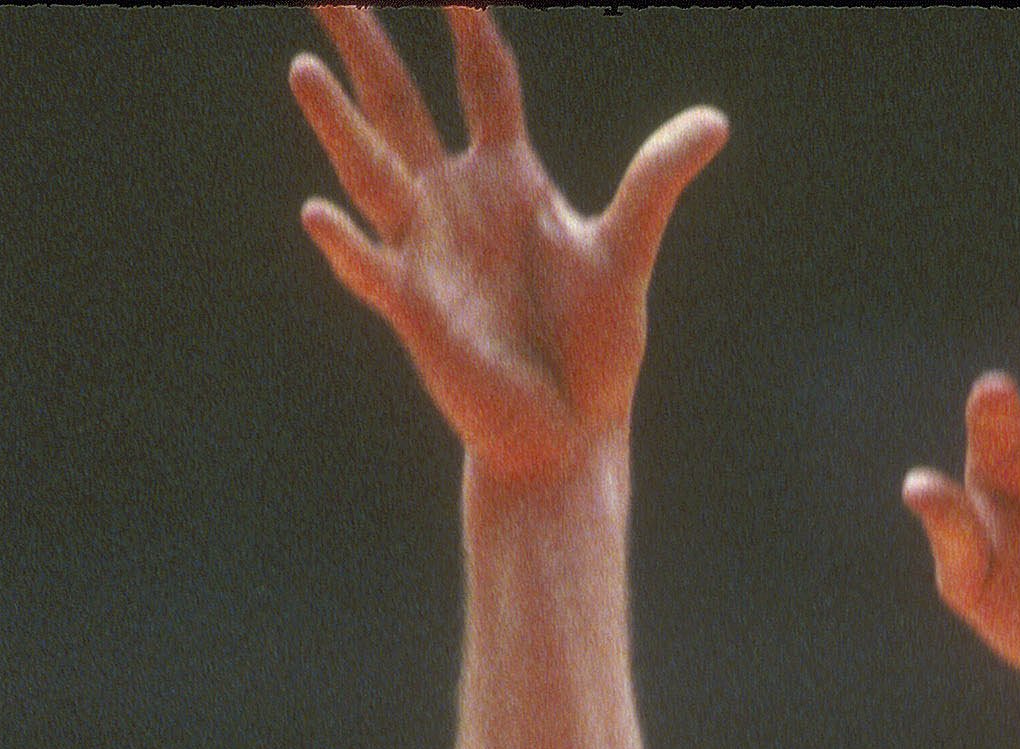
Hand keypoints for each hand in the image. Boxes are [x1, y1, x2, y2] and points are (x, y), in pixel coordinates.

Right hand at [290, 6, 724, 475]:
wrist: (567, 437)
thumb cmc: (591, 352)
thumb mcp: (625, 253)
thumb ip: (655, 181)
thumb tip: (716, 121)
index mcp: (508, 175)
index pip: (483, 75)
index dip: (470, 20)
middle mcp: (455, 199)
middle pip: (400, 100)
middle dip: (364, 39)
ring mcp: (428, 251)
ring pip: (372, 172)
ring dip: (338, 126)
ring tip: (303, 69)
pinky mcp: (415, 310)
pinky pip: (373, 269)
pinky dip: (347, 245)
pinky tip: (319, 214)